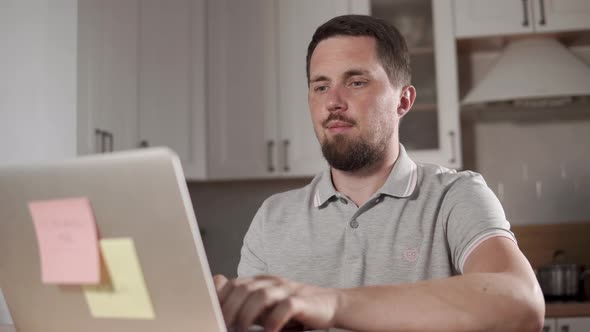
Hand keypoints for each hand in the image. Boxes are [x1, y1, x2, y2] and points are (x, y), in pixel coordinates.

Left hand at [213, 274, 339, 331]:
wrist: (329, 304)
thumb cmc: (293, 308)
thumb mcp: (264, 306)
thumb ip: (243, 302)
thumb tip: (216, 301)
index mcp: (260, 281)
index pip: (233, 284)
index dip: (219, 299)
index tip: (210, 315)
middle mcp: (271, 282)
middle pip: (243, 288)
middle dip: (229, 309)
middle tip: (223, 326)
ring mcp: (287, 290)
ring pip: (261, 294)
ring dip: (247, 315)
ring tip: (241, 331)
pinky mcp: (302, 301)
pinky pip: (286, 307)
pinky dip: (274, 320)